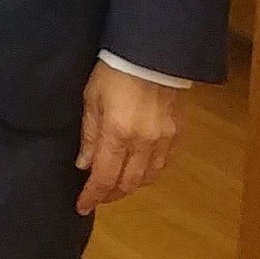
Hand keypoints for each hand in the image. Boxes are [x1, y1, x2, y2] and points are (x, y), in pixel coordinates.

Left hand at [75, 62, 182, 213]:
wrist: (152, 52)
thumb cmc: (114, 71)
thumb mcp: (91, 99)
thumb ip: (89, 135)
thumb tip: (84, 164)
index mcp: (117, 134)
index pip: (104, 178)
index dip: (92, 196)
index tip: (82, 206)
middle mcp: (143, 143)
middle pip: (128, 183)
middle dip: (111, 194)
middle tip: (99, 195)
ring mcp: (164, 139)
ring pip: (148, 178)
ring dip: (131, 185)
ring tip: (118, 183)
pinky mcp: (178, 133)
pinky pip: (165, 163)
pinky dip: (151, 172)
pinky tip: (141, 169)